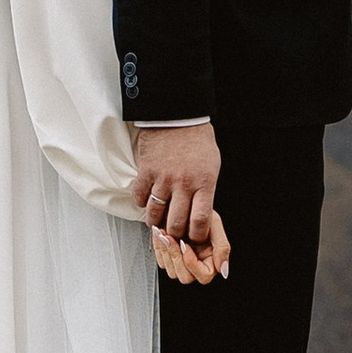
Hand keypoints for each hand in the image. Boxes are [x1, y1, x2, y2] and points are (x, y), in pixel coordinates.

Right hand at [132, 121, 220, 254]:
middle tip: (174, 231)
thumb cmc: (197, 140)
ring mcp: (163, 178)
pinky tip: (147, 200)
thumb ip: (205, 190)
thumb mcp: (211, 166)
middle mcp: (183, 184)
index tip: (194, 236)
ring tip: (158, 220)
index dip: (197, 235)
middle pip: (176, 223)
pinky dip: (141, 203)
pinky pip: (139, 197)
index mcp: (204, 183)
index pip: (200, 222)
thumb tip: (198, 213)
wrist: (177, 116)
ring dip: (155, 221)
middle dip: (175, 233)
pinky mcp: (146, 171)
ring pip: (155, 214)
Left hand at [150, 211, 230, 286]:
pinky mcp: (169, 258)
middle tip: (170, 237)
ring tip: (163, 232)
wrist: (184, 201)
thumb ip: (222, 247)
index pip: (204, 276)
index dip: (192, 263)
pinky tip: (159, 233)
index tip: (185, 245)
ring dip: (165, 251)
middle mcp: (196, 265)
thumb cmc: (201, 210)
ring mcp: (181, 263)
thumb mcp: (214, 225)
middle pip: (185, 277)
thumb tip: (224, 271)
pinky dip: (158, 247)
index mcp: (210, 261)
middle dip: (176, 256)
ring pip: (171, 272)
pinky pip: (161, 262)